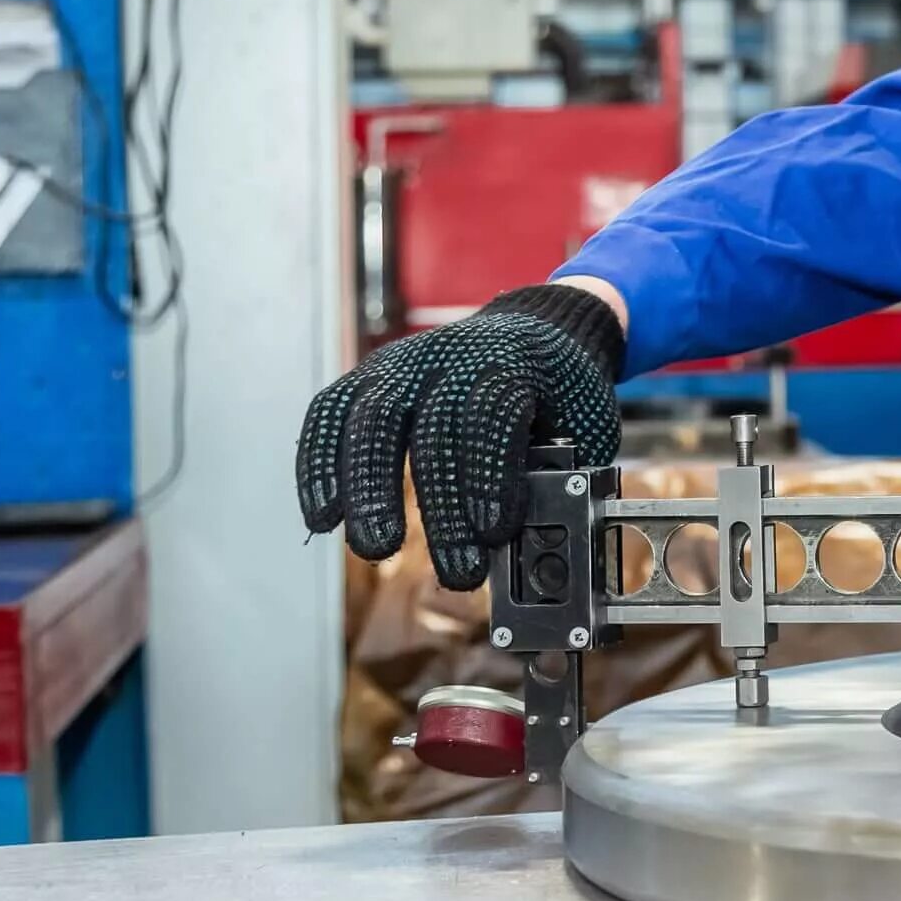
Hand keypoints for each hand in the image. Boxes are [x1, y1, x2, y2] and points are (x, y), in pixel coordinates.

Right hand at [295, 283, 624, 588]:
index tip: (492, 535)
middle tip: (451, 570)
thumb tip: (532, 549)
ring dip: (367, 487)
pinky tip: (322, 516)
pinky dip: (319, 464)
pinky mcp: (366, 377)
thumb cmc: (559, 394)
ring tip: (375, 547)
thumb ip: (559, 478)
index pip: (492, 414)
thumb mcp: (581, 428)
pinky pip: (330, 413)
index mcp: (514, 365)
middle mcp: (452, 357)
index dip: (489, 476)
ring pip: (371, 416)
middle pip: (431, 423)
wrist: (537, 331)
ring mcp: (402, 363)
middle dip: (437, 502)